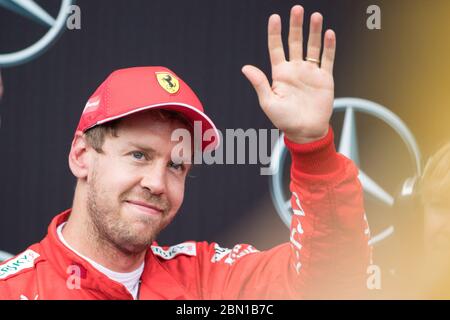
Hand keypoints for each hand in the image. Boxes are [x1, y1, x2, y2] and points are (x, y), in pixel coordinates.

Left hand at [242, 5, 335, 143]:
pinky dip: (329, 47)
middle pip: (295, 42)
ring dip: (314, 32)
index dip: (275, 33)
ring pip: (312, 47)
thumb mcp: (269, 103)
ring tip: (315, 16)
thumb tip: (245, 67)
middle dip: (296, 26)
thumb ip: (260, 84)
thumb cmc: (285, 121)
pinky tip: (329, 34)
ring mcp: (310, 73)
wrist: (306, 132)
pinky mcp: (324, 79)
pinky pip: (327, 59)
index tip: (274, 17)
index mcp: (280, 74)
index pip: (276, 48)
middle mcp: (295, 70)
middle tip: (297, 9)